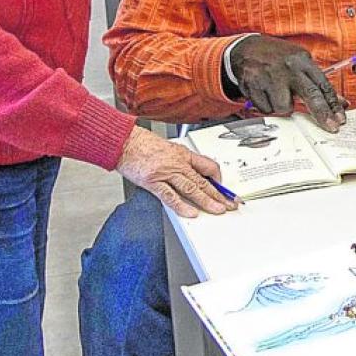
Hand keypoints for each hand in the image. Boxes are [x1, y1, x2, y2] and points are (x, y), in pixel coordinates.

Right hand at [117, 128, 236, 217]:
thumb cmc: (142, 144)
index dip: (219, 178)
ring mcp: (166, 173)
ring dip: (207, 201)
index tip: (223, 187)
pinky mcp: (153, 182)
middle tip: (230, 204)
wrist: (124, 142)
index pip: (208, 166)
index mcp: (183, 154)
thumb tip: (191, 174)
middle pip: (204, 180)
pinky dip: (182, 206)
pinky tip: (191, 212)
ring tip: (218, 210)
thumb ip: (180, 161)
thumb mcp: (168, 148)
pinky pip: (170, 196)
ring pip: (192, 189)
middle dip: (219, 194)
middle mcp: (178, 163)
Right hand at [230, 35, 347, 131]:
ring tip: (277, 93)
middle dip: (322, 114)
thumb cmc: (278, 58)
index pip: (323, 85)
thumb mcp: (300, 63)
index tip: (340, 119)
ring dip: (282, 106)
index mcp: (302, 61)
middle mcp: (288, 67)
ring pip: (285, 108)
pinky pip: (267, 109)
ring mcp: (270, 76)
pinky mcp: (254, 86)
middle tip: (331, 127)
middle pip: (310, 95)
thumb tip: (341, 102)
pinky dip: (267, 105)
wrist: (246, 48)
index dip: (333, 104)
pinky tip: (265, 93)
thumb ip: (317, 83)